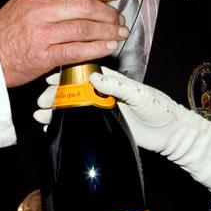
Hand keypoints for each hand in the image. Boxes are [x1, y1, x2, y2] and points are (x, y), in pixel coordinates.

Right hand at [0, 0, 125, 87]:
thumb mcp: (23, 3)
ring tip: (119, 33)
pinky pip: (77, 50)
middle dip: (108, 12)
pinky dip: (97, 48)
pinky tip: (108, 47)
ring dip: (107, 31)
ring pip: (84, 28)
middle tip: (118, 18)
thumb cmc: (5, 31)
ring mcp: (43, 33)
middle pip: (85, 6)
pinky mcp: (44, 55)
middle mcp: (41, 11)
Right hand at [35, 67, 210, 204]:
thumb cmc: (160, 109)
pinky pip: (81, 125)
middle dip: (56, 96)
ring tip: (40, 116)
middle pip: (74, 93)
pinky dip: (65, 127)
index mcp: (112, 82)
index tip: (50, 78)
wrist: (170, 134)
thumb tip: (95, 79)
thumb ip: (118, 86)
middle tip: (41, 101)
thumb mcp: (140, 95)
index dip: (66, 77)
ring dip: (56, 112)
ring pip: (74, 109)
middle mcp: (104, 95)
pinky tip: (50, 130)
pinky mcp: (103, 126)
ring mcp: (102, 111)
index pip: (84, 76)